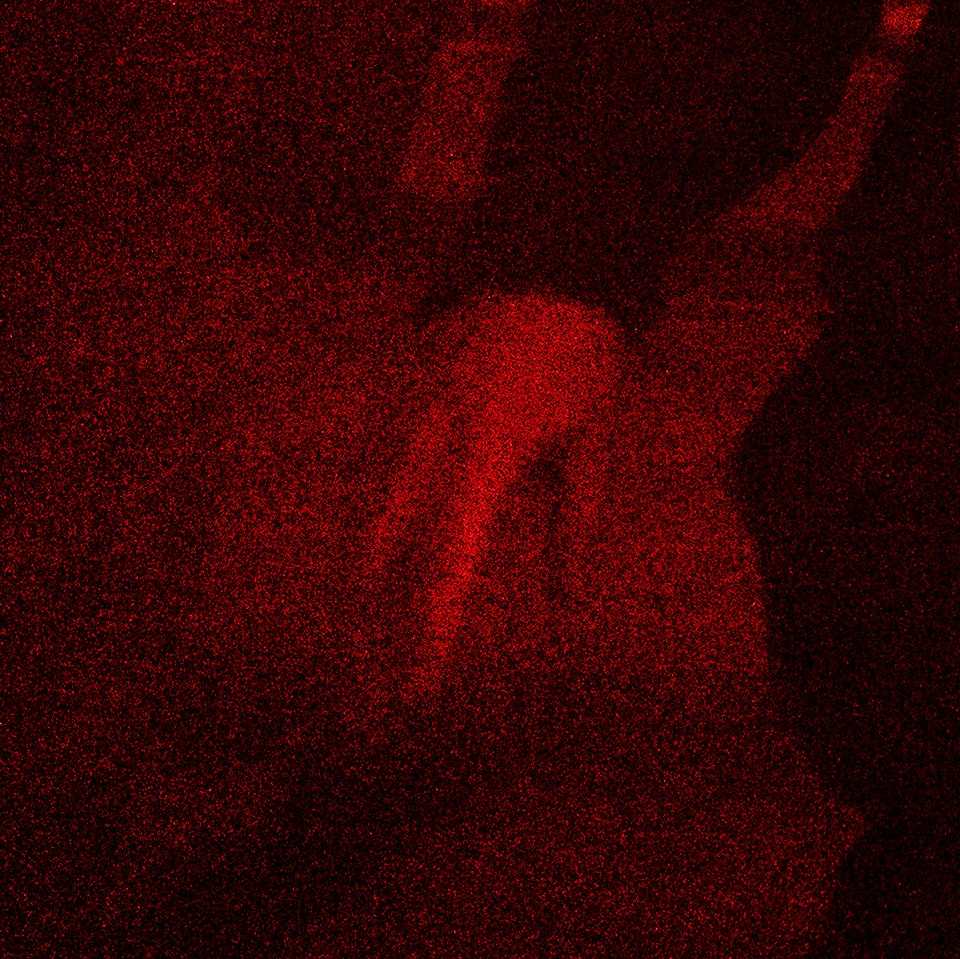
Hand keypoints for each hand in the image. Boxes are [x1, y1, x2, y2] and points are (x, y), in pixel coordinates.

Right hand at [347, 287, 628, 740]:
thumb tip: (563, 603)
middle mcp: (431, 441)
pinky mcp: (403, 411)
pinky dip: (381, 546)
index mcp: (484, 449)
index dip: (432, 626)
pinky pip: (388, 490)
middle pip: (394, 554)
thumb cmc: (584, 351)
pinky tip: (369, 598)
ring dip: (372, 598)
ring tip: (365, 667)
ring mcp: (409, 424)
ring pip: (380, 525)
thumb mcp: (594, 437)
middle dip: (382, 630)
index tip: (422, 685)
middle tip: (375, 703)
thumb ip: (576, 521)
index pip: (449, 557)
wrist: (550, 256)